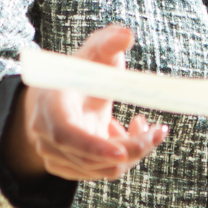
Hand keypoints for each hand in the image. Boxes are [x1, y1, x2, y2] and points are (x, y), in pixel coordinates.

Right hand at [4, 25, 168, 181]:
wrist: (59, 95)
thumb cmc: (80, 71)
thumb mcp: (95, 52)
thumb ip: (108, 42)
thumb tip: (126, 35)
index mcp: (51, 105)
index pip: (66, 133)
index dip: (93, 146)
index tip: (122, 152)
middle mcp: (47, 136)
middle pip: (93, 158)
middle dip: (132, 148)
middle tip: (159, 131)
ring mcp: (55, 156)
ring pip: (104, 169)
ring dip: (133, 151)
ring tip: (143, 124)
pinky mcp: (68, 169)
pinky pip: (104, 172)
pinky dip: (125, 157)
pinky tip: (129, 134)